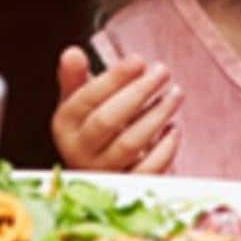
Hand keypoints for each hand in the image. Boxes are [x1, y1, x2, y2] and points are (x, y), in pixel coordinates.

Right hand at [51, 46, 178, 172]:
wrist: (97, 168)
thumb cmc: (91, 124)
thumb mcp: (77, 100)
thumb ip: (75, 76)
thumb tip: (73, 52)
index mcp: (64, 125)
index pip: (87, 99)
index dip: (114, 78)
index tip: (139, 60)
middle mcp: (78, 151)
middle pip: (108, 120)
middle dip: (139, 92)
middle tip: (163, 71)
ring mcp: (103, 172)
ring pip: (130, 144)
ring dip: (157, 115)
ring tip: (175, 93)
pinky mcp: (127, 188)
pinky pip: (148, 170)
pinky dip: (165, 149)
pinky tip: (174, 128)